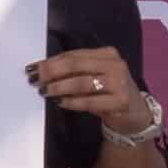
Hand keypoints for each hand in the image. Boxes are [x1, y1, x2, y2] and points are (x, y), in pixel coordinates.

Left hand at [29, 44, 158, 138]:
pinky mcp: (120, 101)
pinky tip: (60, 102)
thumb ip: (75, 71)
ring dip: (59, 87)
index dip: (50, 61)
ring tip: (44, 92)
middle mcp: (115, 64)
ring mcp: (119, 83)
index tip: (32, 68)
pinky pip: (89, 101)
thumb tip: (42, 71)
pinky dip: (72, 101)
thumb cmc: (109, 92)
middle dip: (51, 72)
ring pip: (81, 82)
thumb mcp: (94, 76)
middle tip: (34, 79)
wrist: (135, 114)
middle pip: (76, 65)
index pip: (74, 55)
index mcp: (107, 54)